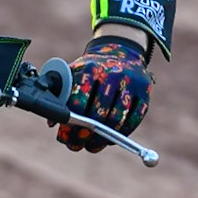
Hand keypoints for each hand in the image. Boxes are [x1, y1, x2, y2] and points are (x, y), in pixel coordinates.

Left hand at [55, 37, 152, 152]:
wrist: (121, 51)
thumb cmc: (91, 68)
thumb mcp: (74, 72)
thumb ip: (61, 94)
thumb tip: (52, 123)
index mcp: (90, 67)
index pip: (79, 97)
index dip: (71, 120)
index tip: (64, 134)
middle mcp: (112, 73)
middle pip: (99, 111)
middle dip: (85, 133)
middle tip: (75, 145)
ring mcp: (131, 83)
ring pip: (117, 118)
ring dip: (102, 138)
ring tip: (90, 146)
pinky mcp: (145, 93)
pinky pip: (134, 119)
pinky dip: (121, 134)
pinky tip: (108, 141)